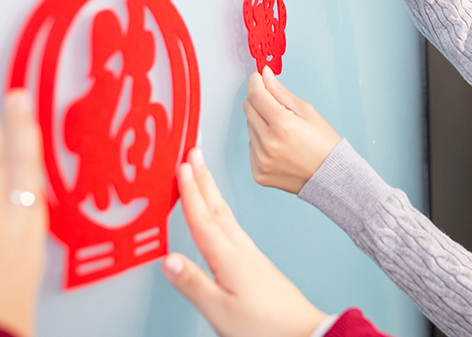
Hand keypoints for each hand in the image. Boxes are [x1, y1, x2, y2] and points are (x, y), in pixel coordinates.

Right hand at [161, 148, 327, 336]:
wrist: (303, 333)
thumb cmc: (265, 326)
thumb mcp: (221, 310)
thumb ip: (193, 284)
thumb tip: (168, 260)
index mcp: (229, 258)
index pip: (203, 218)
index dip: (190, 191)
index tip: (181, 166)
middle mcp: (241, 250)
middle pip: (216, 208)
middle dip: (202, 179)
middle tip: (193, 153)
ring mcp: (251, 255)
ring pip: (225, 215)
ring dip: (211, 192)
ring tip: (202, 174)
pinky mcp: (256, 263)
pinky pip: (232, 227)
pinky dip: (220, 212)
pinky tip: (220, 216)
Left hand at [243, 67, 341, 193]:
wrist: (330, 176)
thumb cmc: (323, 144)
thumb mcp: (307, 111)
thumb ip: (281, 93)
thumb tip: (265, 76)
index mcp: (282, 124)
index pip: (256, 95)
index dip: (255, 82)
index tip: (258, 78)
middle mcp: (268, 143)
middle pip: (248, 109)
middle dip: (259, 101)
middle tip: (275, 105)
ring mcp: (261, 160)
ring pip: (249, 128)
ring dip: (261, 123)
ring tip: (283, 132)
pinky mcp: (258, 172)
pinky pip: (252, 147)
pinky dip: (261, 143)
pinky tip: (279, 147)